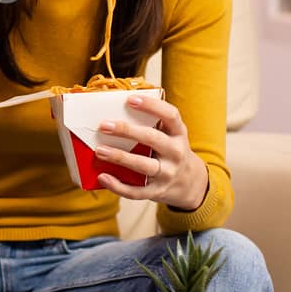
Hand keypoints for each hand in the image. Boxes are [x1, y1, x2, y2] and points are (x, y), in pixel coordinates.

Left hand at [91, 94, 208, 210]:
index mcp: (179, 133)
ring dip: (119, 157)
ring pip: (143, 165)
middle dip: (127, 131)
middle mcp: (176, 152)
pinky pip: (137, 191)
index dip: (152, 105)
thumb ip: (152, 124)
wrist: (191, 183)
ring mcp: (168, 173)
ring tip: (99, 150)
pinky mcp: (159, 191)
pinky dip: (118, 186)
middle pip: (152, 138)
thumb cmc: (171, 151)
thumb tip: (116, 110)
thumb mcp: (170, 135)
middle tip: (103, 125)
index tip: (130, 99)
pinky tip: (103, 177)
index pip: (170, 115)